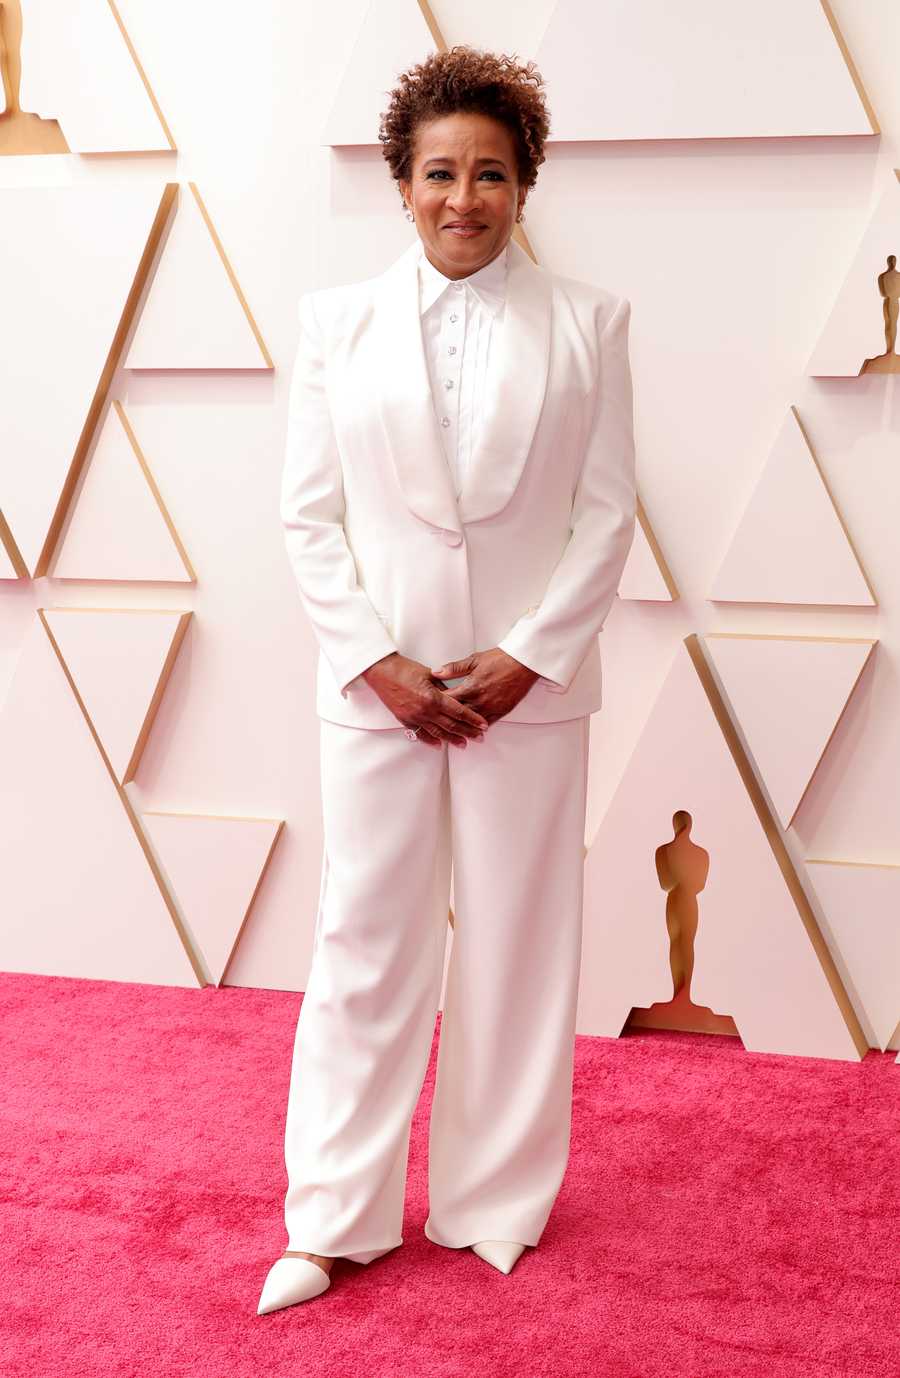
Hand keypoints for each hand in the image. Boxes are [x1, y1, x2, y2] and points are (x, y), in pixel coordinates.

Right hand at [362, 652, 488, 748]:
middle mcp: (425, 710)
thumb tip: (456, 694)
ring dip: (452, 739)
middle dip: (468, 732)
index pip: (458, 711)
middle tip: (479, 737)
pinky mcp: (405, 720)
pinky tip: (439, 745)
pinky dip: (431, 740)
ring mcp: (414, 717)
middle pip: (451, 725)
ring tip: (464, 744)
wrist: (382, 672)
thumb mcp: (429, 674)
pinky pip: (420, 734)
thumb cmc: (404, 669)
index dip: (472, 719)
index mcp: (433, 697)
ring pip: (438, 732)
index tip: (483, 725)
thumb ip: (444, 686)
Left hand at [431, 648, 539, 723]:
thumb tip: (436, 672)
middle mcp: (480, 700)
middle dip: (446, 720)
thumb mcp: (474, 660)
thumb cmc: (501, 659)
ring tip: (451, 734)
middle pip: (458, 715)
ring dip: (461, 728)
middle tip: (436, 724)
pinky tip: (472, 732)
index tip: (429, 706)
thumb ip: (454, 668)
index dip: (437, 704)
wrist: (523, 663)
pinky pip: (487, 725)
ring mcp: (491, 708)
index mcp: (470, 687)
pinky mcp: (501, 711)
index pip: (448, 700)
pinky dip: (477, 729)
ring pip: (471, 723)